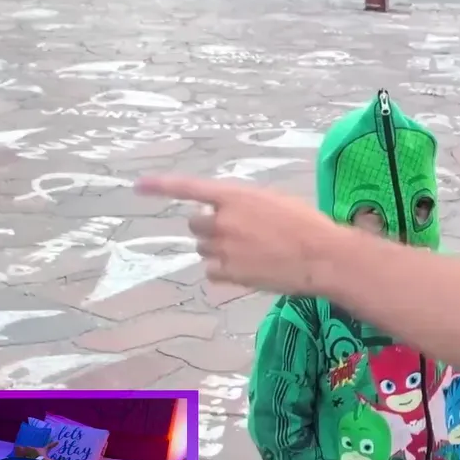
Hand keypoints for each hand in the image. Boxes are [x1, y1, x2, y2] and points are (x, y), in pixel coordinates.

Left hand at [134, 175, 350, 294]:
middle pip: (194, 223)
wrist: (321, 257)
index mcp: (235, 196)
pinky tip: (248, 269)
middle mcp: (222, 220)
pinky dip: (223, 270)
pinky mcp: (228, 273)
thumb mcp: (274, 201)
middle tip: (235, 233)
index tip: (138, 186)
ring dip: (217, 249)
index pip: (189, 187)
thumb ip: (244, 204)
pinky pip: (211, 270)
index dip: (161, 186)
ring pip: (202, 248)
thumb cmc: (306, 224)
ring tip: (249, 252)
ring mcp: (222, 248)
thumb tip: (228, 212)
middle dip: (208, 227)